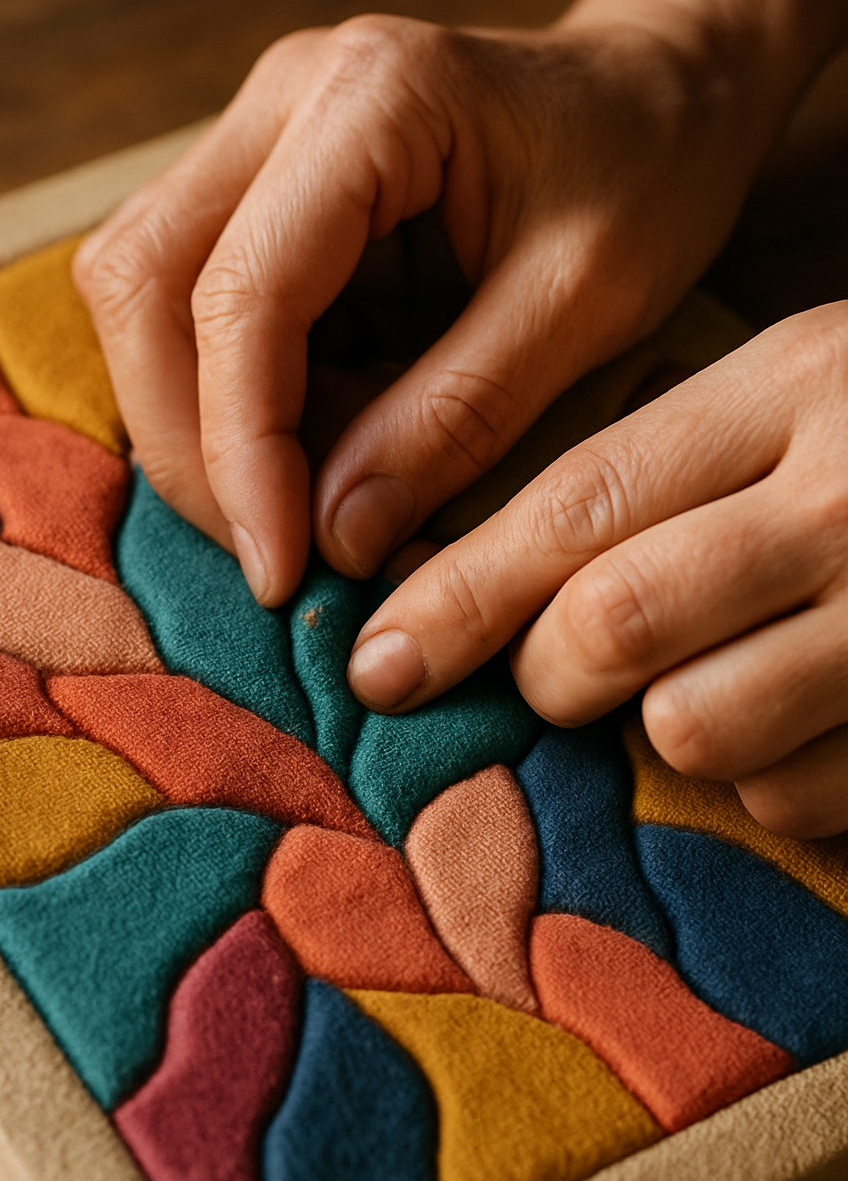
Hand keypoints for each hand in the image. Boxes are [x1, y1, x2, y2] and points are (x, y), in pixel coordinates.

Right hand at [73, 3, 772, 603]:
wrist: (664, 93)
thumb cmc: (648, 174)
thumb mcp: (586, 304)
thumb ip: (458, 417)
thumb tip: (335, 538)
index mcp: (372, 97)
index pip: (242, 292)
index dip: (241, 450)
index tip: (282, 570)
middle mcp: (283, 98)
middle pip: (141, 281)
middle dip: (188, 444)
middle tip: (269, 557)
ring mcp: (260, 139)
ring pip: (142, 296)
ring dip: (197, 426)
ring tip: (302, 506)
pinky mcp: (262, 193)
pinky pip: (193, 309)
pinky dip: (235, 405)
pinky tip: (316, 453)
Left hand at [348, 303, 847, 838]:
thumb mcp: (801, 392)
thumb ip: (664, 471)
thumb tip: (489, 602)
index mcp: (801, 383)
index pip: (578, 503)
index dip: (458, 595)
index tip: (376, 661)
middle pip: (613, 628)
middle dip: (552, 673)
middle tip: (563, 672)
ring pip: (695, 732)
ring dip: (674, 726)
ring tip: (726, 675)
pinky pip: (791, 797)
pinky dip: (773, 775)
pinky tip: (814, 711)